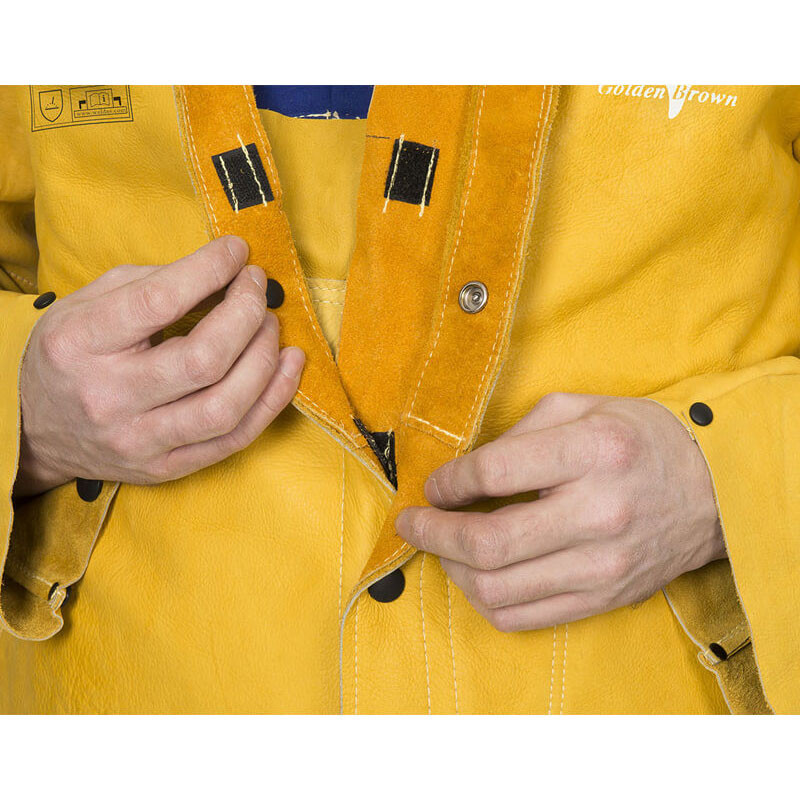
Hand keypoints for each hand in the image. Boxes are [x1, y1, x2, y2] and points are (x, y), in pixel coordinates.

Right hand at [15, 236, 304, 495]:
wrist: (34, 431)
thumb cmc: (71, 355)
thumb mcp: (88, 304)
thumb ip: (152, 283)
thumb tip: (224, 270)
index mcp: (80, 344)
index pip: (158, 303)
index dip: (210, 270)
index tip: (237, 252)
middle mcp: (109, 397)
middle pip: (204, 359)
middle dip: (247, 314)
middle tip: (257, 289)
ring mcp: (139, 441)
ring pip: (226, 407)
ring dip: (266, 359)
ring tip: (273, 327)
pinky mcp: (166, 469)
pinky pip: (235, 440)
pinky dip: (272, 401)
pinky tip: (288, 367)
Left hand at [396, 393, 724, 631]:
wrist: (713, 490)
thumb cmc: (639, 439)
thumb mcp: (581, 406)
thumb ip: (517, 433)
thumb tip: (461, 471)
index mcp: (592, 452)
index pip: (493, 474)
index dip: (447, 482)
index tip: (433, 486)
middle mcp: (598, 513)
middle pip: (487, 542)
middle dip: (432, 533)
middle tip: (411, 523)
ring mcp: (602, 565)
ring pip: (496, 588)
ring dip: (452, 568)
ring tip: (442, 547)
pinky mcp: (603, 597)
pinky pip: (523, 616)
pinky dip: (483, 599)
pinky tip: (474, 575)